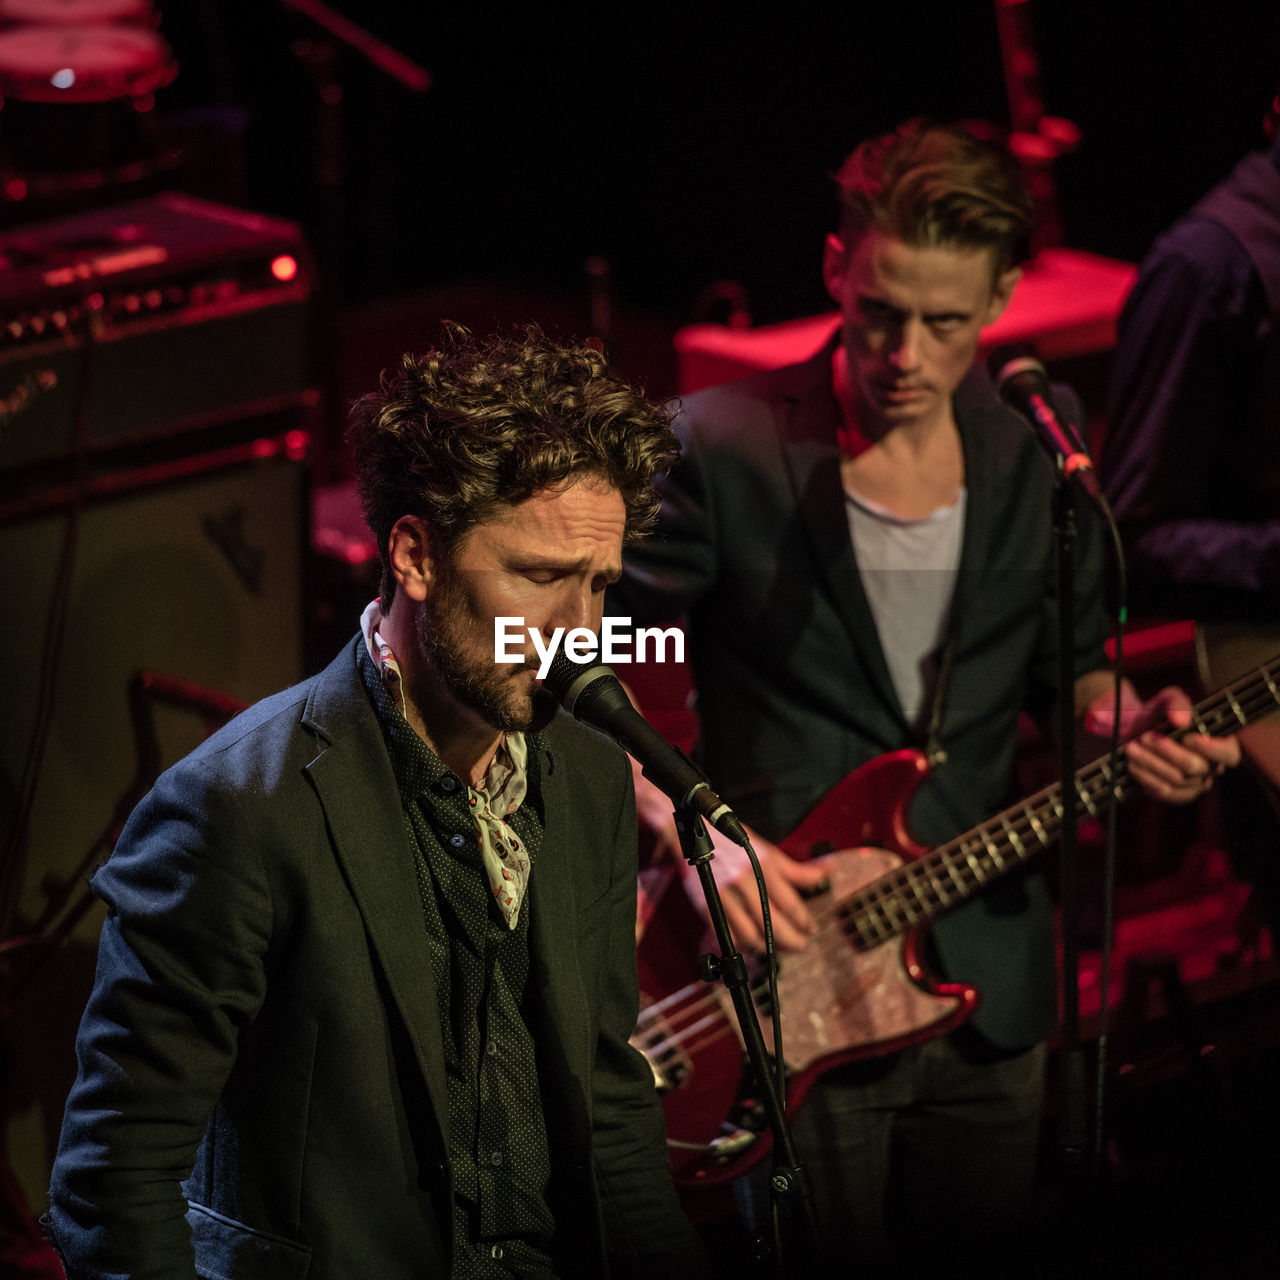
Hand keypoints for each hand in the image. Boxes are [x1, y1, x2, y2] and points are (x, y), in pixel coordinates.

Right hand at [678, 822, 829, 953]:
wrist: (695, 833)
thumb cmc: (734, 842)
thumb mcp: (767, 850)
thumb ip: (795, 869)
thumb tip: (827, 872)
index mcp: (763, 865)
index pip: (790, 904)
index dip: (804, 922)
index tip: (811, 929)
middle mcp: (745, 881)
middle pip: (773, 924)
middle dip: (791, 941)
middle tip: (800, 945)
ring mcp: (724, 895)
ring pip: (750, 935)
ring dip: (767, 947)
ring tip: (776, 947)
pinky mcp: (707, 905)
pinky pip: (728, 936)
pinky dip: (741, 945)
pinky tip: (750, 944)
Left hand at [1085, 683, 1240, 803]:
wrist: (1137, 730)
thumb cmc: (1161, 714)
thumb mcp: (1168, 700)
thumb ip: (1177, 703)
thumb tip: (1181, 720)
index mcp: (1220, 744)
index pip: (1229, 754)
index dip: (1212, 749)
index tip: (1187, 737)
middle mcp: (1211, 767)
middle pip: (1194, 767)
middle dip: (1166, 751)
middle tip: (1144, 737)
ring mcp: (1195, 784)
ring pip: (1176, 780)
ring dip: (1150, 763)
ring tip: (1131, 747)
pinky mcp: (1176, 794)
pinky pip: (1165, 792)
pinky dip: (1146, 778)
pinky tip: (1132, 765)